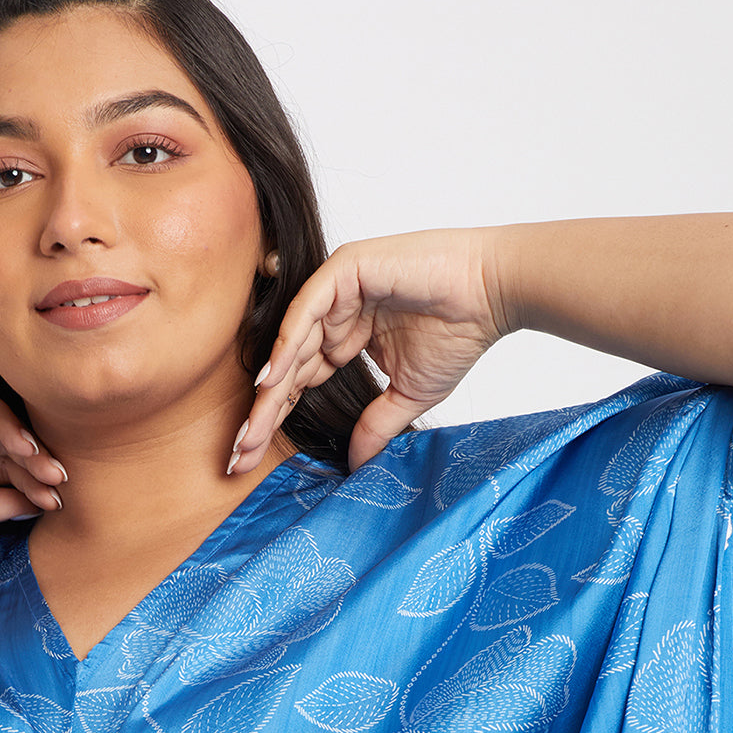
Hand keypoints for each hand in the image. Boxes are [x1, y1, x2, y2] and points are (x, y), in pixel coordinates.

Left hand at [230, 228, 513, 472]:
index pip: (299, 382)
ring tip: (250, 429)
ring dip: (269, 388)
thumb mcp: (408, 395)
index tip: (251, 457)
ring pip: (291, 343)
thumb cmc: (460, 333)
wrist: (494, 293)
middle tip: (238, 453)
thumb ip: (375, 425)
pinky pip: (307, 310)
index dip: (276, 418)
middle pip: (287, 368)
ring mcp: (337, 289)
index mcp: (344, 338)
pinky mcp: (344, 269)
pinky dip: (288, 344)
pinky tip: (270, 381)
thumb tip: (356, 463)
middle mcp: (334, 313)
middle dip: (263, 413)